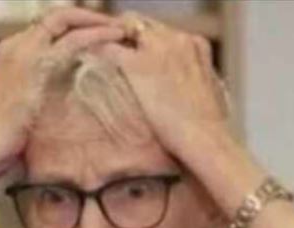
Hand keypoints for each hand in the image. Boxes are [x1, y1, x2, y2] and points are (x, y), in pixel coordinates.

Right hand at [0, 7, 125, 183]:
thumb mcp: (21, 105)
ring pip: (66, 20)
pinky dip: (97, 34)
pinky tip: (115, 37)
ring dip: (96, 21)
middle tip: (113, 27)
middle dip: (87, 18)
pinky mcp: (38, 61)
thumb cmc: (4, 138)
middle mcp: (15, 44)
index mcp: (10, 52)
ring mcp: (25, 49)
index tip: (96, 35)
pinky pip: (74, 39)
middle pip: (56, 17)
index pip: (46, 27)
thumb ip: (40, 90)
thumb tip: (64, 93)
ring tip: (120, 29)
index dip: (73, 27)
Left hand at [97, 12, 229, 156]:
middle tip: (107, 49)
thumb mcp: (205, 93)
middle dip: (123, 34)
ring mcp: (158, 48)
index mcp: (196, 44)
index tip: (132, 51)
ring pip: (124, 27)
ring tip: (93, 50)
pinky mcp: (138, 64)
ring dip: (109, 37)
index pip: (161, 30)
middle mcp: (177, 39)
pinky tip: (87, 59)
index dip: (143, 40)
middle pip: (142, 23)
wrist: (206, 138)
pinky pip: (109, 47)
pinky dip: (97, 49)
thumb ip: (189, 81)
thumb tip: (176, 90)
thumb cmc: (207, 128)